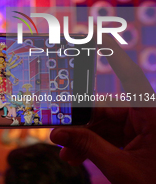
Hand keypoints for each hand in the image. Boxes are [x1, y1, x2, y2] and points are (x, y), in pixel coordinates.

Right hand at [50, 34, 155, 183]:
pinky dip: (93, 144)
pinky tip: (77, 154)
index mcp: (152, 115)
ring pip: (104, 124)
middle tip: (59, 135)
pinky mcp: (137, 138)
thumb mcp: (120, 167)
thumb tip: (59, 134)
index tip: (101, 37)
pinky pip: (109, 135)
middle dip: (81, 124)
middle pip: (106, 108)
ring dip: (84, 138)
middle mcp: (147, 116)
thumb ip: (88, 146)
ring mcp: (141, 127)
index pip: (131, 78)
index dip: (115, 56)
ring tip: (67, 153)